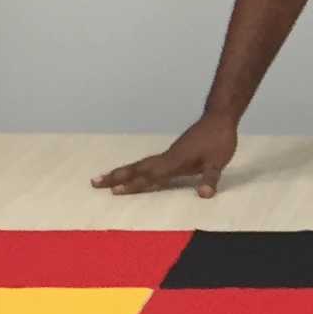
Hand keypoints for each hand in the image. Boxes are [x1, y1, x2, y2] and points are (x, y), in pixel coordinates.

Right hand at [94, 114, 238, 197]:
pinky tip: (134, 173)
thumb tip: (204, 194)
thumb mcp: (217, 162)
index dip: (133, 184)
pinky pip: (149, 164)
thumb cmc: (219, 140)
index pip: (150, 176)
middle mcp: (167, 158)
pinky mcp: (172, 153)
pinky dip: (137, 170)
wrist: (218, 118)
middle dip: (116, 177)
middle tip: (94, 182)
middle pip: (137, 168)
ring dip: (122, 172)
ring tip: (104, 178)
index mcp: (175, 162)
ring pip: (141, 165)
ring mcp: (168, 155)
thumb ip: (209, 178)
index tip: (114, 191)